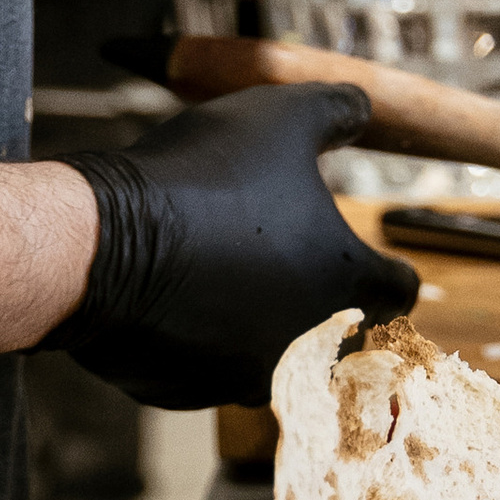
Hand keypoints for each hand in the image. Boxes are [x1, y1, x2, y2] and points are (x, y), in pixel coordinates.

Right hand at [50, 85, 418, 409]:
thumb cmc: (202, 179)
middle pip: (334, 329)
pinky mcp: (184, 392)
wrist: (101, 244)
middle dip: (319, 296)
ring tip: (225, 269)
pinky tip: (173, 295)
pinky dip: (197, 338)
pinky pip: (203, 367)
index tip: (375, 258)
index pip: (399, 292)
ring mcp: (242, 377)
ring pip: (270, 354)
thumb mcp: (282, 118)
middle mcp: (307, 345)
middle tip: (288, 256)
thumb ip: (338, 110)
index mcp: (344, 283)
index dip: (389, 268)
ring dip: (258, 320)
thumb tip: (361, 107)